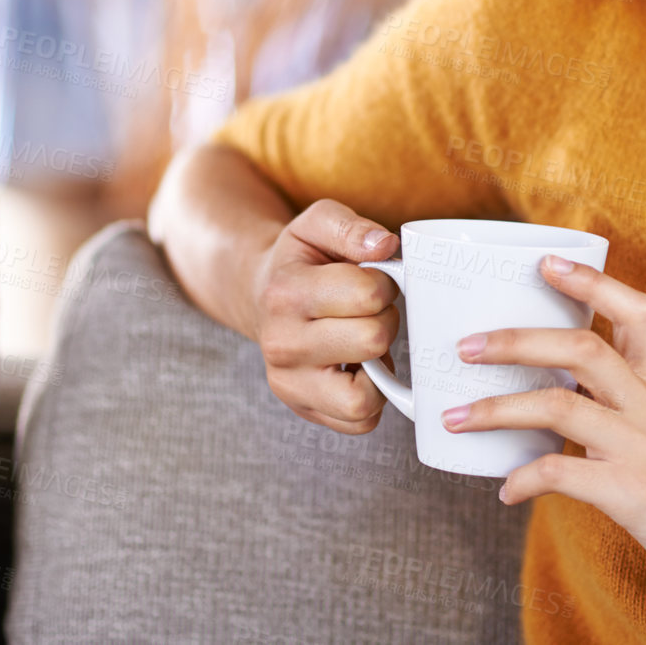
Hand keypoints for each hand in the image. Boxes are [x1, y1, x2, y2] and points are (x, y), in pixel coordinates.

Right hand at [252, 199, 402, 434]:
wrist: (260, 294)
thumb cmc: (300, 259)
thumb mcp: (317, 224)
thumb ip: (351, 227)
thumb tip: (386, 247)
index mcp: (285, 293)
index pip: (367, 294)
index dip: (384, 282)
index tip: (372, 278)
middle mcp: (281, 344)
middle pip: (373, 340)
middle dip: (385, 318)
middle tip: (370, 309)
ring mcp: (289, 384)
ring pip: (364, 397)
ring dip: (379, 365)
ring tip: (365, 340)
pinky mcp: (304, 409)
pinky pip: (361, 422)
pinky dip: (372, 395)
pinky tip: (359, 366)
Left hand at [438, 255, 645, 616]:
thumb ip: (624, 410)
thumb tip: (557, 401)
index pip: (635, 312)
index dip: (591, 281)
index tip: (546, 263)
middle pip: (580, 347)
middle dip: (516, 341)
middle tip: (466, 345)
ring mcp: (643, 448)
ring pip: (559, 406)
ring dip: (497, 410)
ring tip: (456, 418)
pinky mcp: (633, 493)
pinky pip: (562, 473)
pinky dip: (524, 479)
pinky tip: (506, 491)